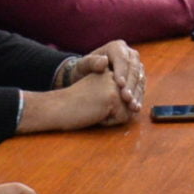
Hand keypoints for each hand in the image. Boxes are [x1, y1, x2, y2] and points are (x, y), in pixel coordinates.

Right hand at [19, 55, 137, 132]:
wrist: (57, 108)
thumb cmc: (76, 105)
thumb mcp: (99, 93)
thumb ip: (118, 95)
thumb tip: (137, 106)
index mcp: (111, 71)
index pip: (130, 94)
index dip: (116, 105)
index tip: (95, 102)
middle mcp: (115, 74)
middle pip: (131, 103)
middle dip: (115, 112)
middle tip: (93, 106)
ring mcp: (115, 85)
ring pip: (129, 111)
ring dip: (112, 117)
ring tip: (94, 109)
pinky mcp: (113, 97)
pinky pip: (122, 118)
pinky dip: (109, 122)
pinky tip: (93, 113)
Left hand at [75, 40, 145, 110]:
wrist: (89, 78)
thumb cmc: (84, 70)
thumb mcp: (82, 66)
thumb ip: (91, 63)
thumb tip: (103, 61)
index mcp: (117, 47)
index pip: (122, 58)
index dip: (122, 72)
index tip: (120, 85)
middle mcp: (129, 54)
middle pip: (134, 68)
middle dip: (131, 84)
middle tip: (126, 98)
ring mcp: (136, 66)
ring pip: (140, 78)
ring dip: (137, 93)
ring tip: (132, 106)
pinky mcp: (139, 77)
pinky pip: (141, 86)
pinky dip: (139, 97)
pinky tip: (135, 107)